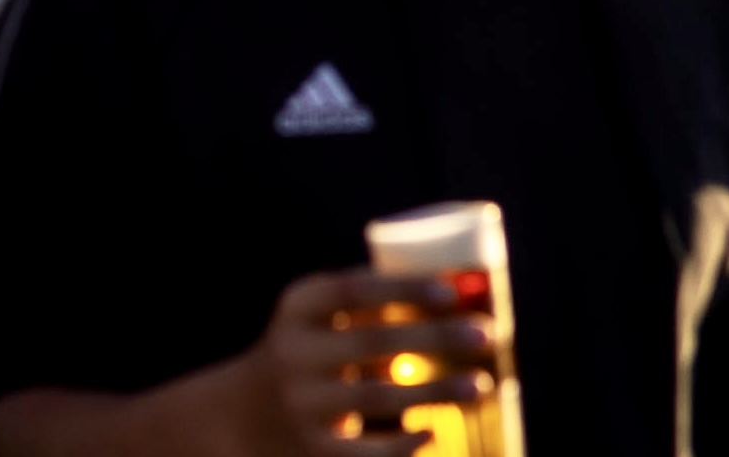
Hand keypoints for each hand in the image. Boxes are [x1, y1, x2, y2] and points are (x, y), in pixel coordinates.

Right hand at [233, 268, 489, 455]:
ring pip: (376, 396)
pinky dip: (402, 445)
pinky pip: (365, 450)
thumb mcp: (320, 319)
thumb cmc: (310, 352)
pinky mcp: (311, 448)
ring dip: (435, 390)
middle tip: (485, 334)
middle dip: (433, 336)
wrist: (243, 413)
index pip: (351, 289)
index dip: (401, 288)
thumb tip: (458, 295)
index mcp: (298, 307)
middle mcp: (294, 352)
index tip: (451, 290)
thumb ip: (370, 307)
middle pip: (370, 340)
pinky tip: (433, 435)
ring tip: (481, 385)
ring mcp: (300, 404)